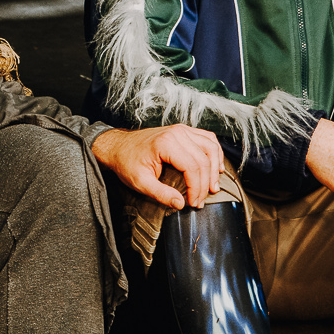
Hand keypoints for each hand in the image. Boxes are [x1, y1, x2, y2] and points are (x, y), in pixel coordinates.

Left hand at [93, 123, 223, 209]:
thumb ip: (160, 194)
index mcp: (166, 143)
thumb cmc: (127, 162)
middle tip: (201, 200)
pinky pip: (207, 138)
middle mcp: (177, 133)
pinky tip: (215, 166)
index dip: (197, 188)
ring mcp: (181, 129)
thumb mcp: (140, 182)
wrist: (118, 146)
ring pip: (210, 147)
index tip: (193, 202)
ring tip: (213, 186)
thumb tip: (179, 203)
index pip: (192, 167)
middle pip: (204, 159)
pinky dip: (214, 152)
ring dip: (215, 167)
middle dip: (206, 183)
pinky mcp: (183, 131)